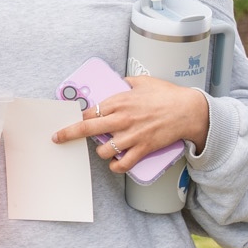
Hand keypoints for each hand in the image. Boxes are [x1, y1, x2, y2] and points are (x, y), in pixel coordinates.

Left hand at [55, 75, 209, 171]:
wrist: (189, 110)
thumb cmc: (167, 95)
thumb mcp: (143, 81)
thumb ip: (127, 82)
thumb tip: (119, 81)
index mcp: (118, 101)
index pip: (88, 112)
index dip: (77, 118)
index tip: (70, 121)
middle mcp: (121, 119)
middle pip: (86, 129)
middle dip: (68, 134)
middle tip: (58, 138)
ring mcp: (131, 135)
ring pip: (104, 150)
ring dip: (102, 151)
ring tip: (107, 148)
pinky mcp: (143, 148)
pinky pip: (124, 164)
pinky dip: (117, 166)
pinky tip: (116, 164)